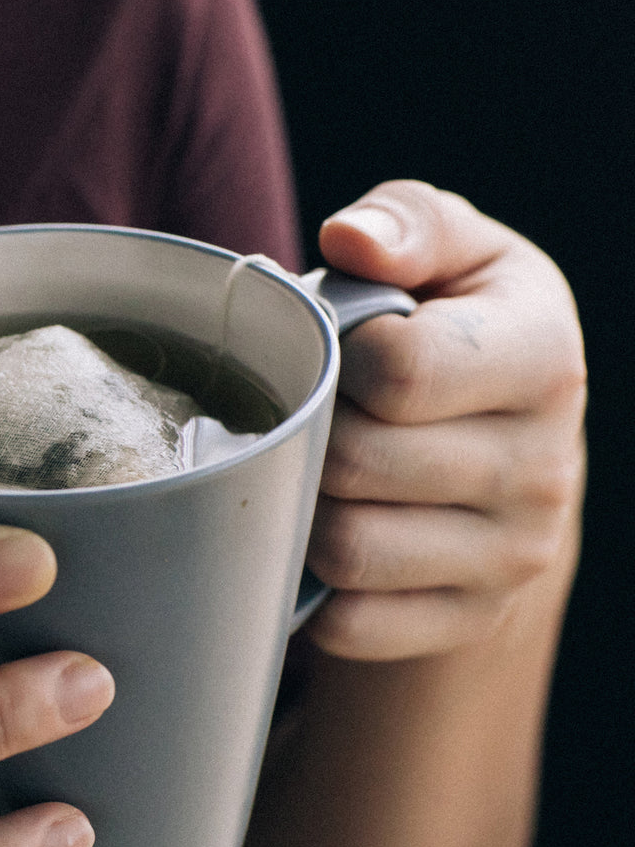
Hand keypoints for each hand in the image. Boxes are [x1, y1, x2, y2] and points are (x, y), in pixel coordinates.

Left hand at [305, 180, 586, 659]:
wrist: (505, 446)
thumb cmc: (457, 329)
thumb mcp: (451, 253)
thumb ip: (407, 224)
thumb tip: (350, 239)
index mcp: (543, 358)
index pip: (401, 371)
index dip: (338, 357)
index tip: (336, 350)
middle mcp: (544, 467)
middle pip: (362, 465)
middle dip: (310, 434)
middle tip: (306, 414)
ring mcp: (512, 556)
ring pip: (348, 550)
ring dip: (303, 508)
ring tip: (310, 468)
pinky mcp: (469, 618)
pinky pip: (351, 622)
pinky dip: (312, 581)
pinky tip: (317, 533)